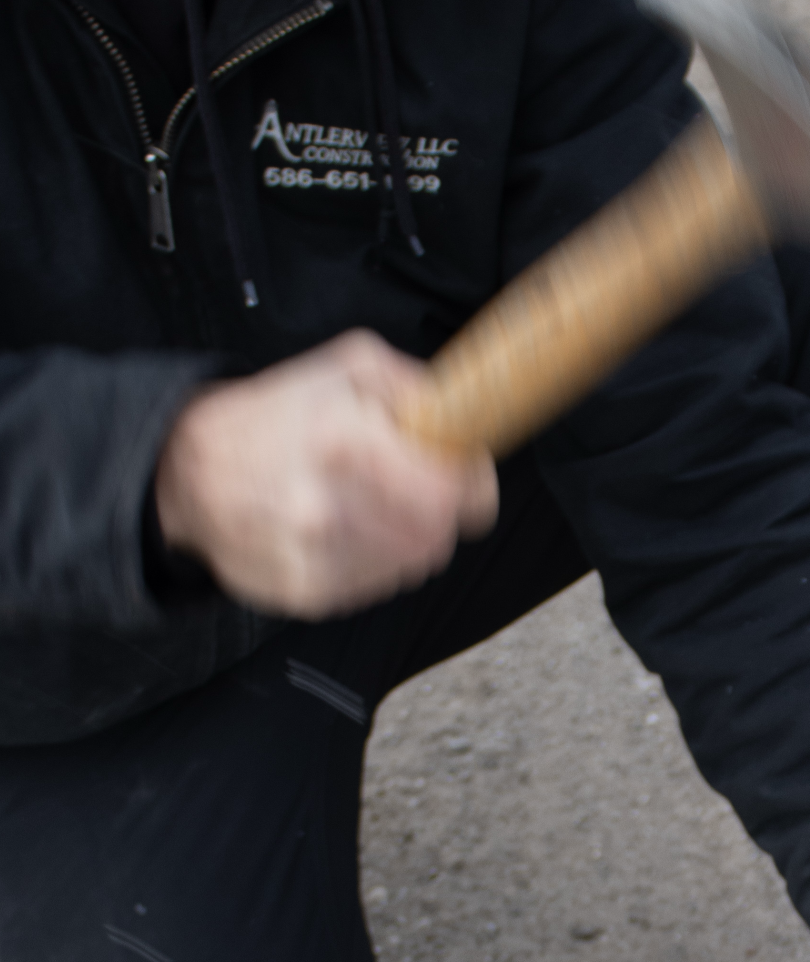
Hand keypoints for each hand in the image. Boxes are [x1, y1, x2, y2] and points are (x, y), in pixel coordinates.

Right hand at [155, 330, 498, 617]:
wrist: (187, 473)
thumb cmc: (275, 416)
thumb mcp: (346, 367)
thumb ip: (413, 385)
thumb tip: (462, 418)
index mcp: (341, 441)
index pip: (449, 491)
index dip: (471, 483)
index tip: (465, 474)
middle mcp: (324, 506)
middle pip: (437, 534)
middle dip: (441, 510)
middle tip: (421, 488)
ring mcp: (312, 557)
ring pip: (411, 563)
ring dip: (409, 535)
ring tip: (375, 504)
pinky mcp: (305, 594)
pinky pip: (377, 585)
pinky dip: (376, 560)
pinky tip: (347, 529)